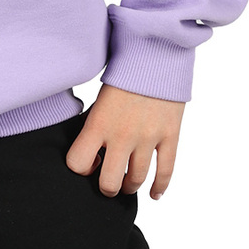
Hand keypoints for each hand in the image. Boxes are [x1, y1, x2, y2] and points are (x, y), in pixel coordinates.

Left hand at [65, 82, 184, 200]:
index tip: (89, 163)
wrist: (156, 54)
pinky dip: (160, 187)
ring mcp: (148, 137)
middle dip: (107, 187)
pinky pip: (166, 171)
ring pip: (137, 180)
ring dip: (130, 186)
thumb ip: (94, 124)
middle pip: (109, 183)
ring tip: (128, 183)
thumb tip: (88, 147)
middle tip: (108, 183)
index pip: (78, 163)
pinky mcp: (170, 136)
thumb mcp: (99, 98)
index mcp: (98, 124)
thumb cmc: (124, 72)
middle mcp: (122, 135)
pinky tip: (154, 194)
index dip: (80, 168)